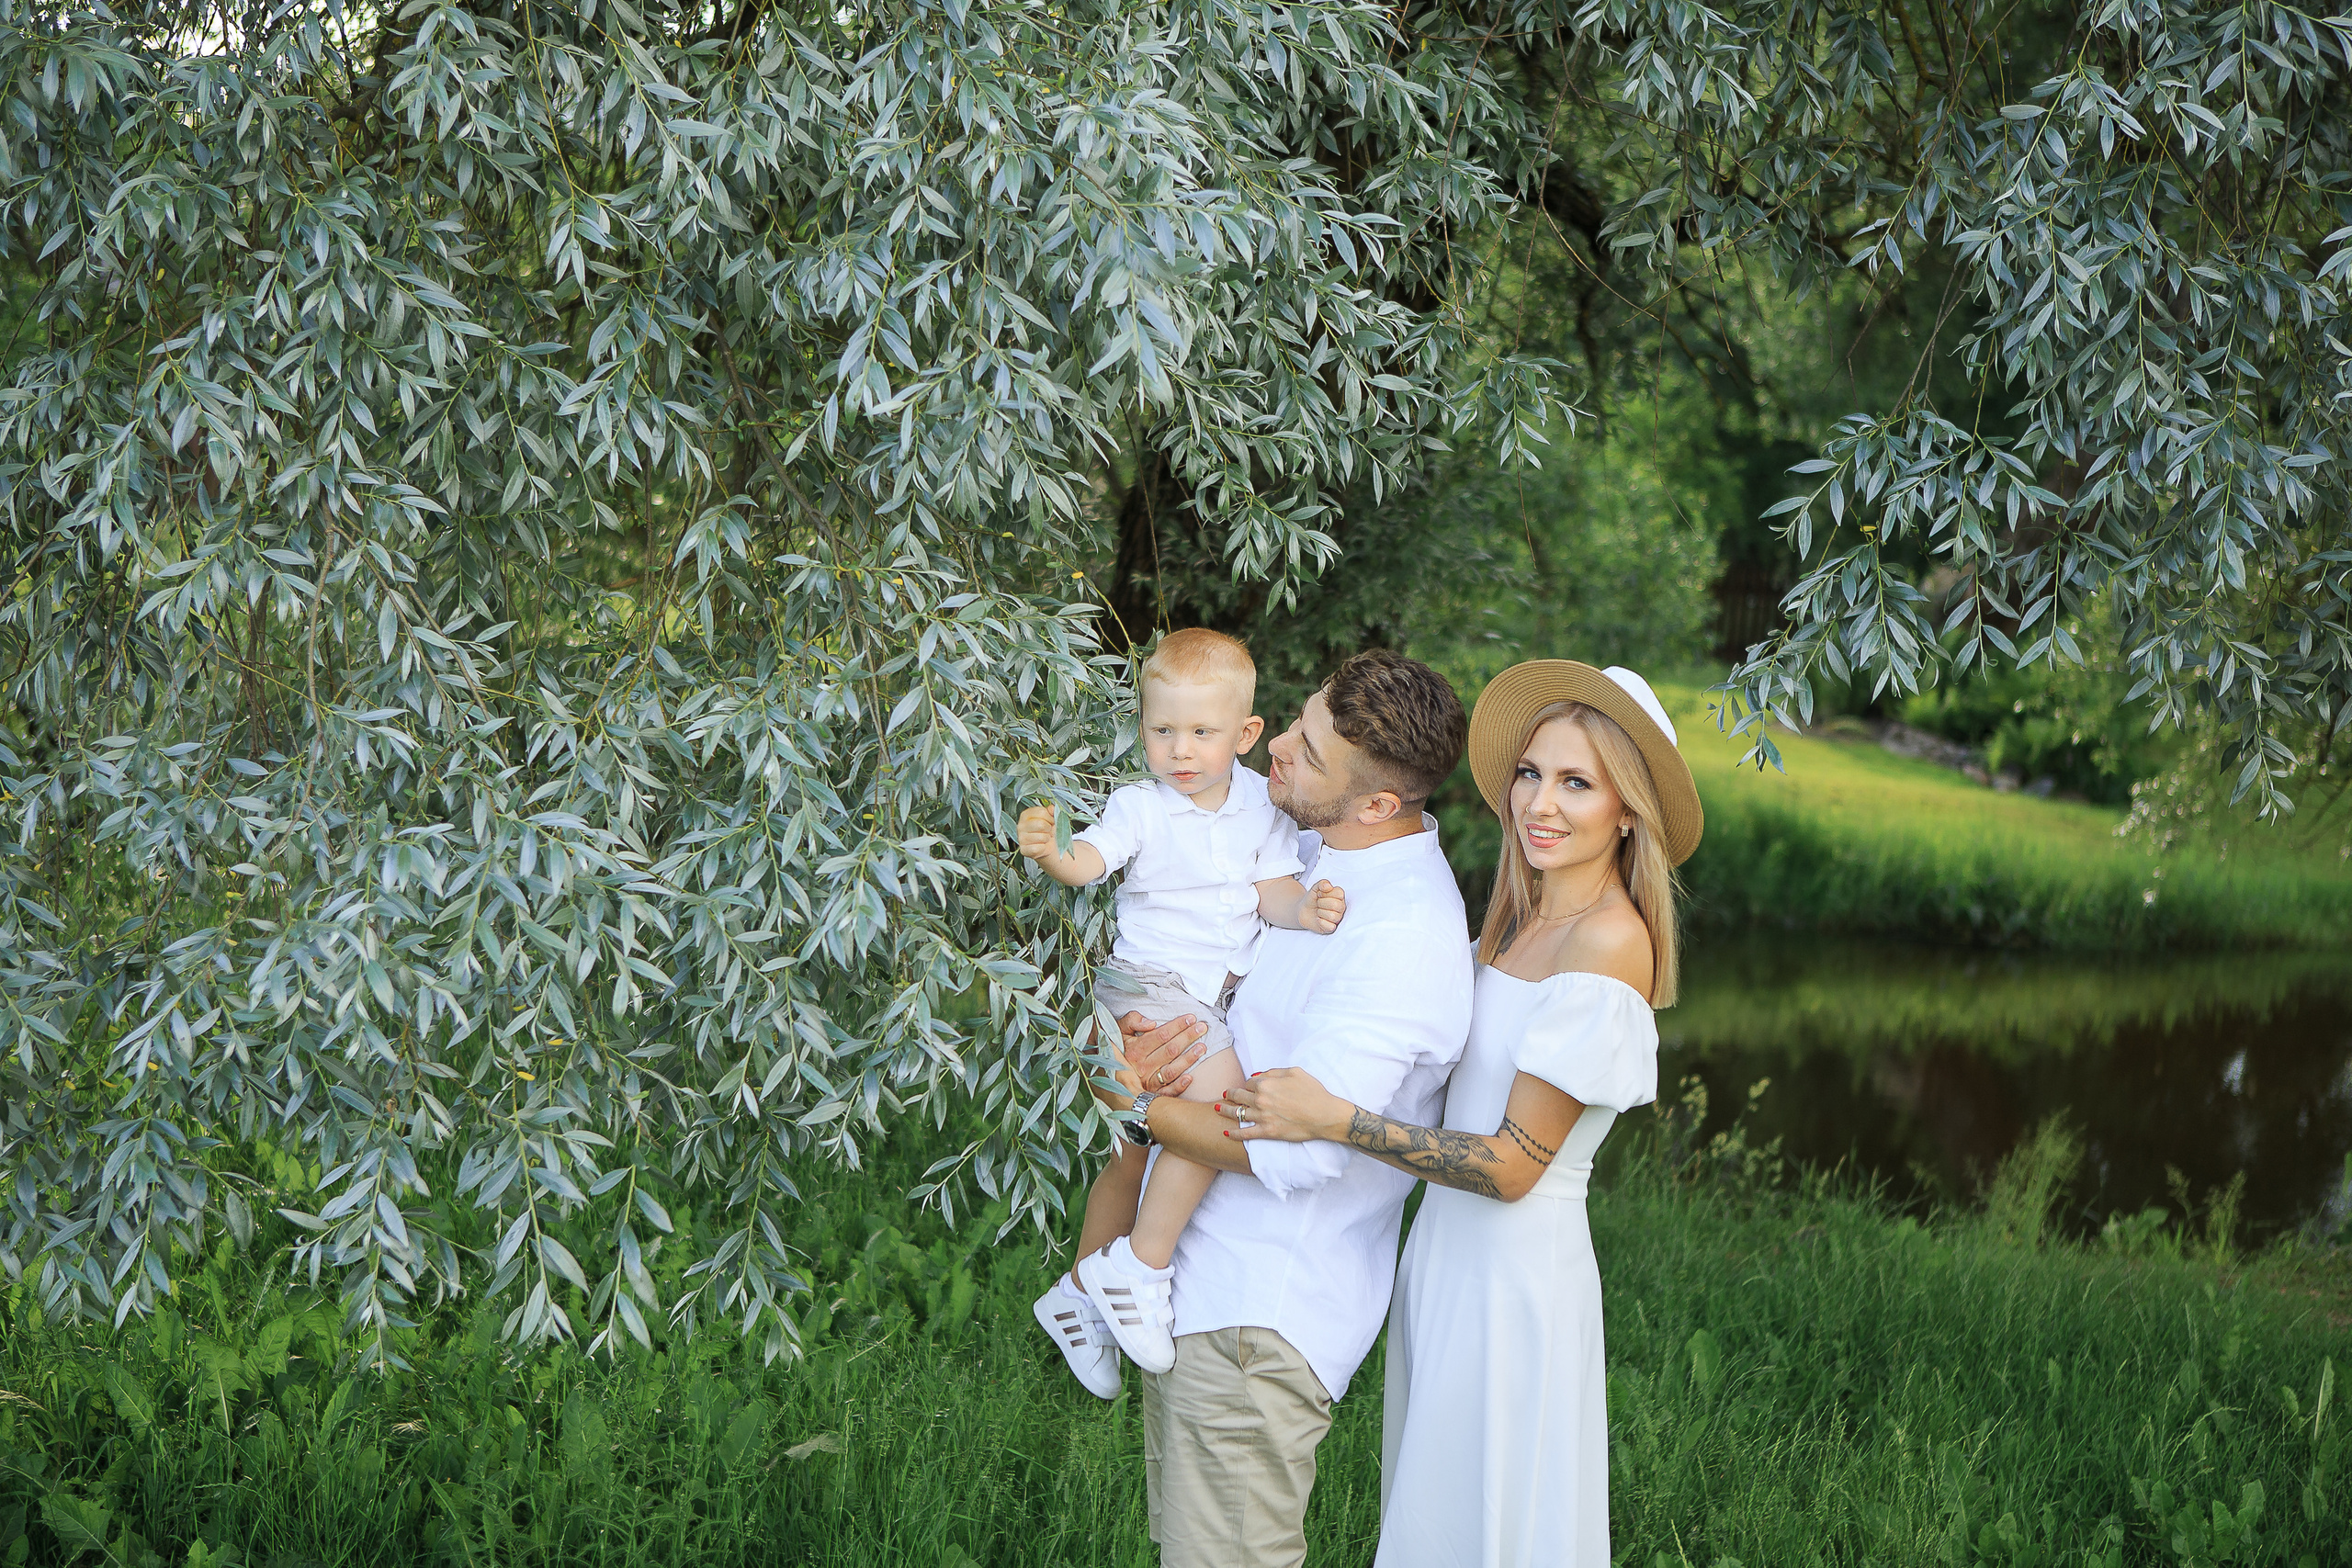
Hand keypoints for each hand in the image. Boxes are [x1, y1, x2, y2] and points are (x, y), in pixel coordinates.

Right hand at [1017, 803, 1060, 862]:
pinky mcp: (1023, 849)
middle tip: (1048, 831)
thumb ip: (1051, 812)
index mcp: (1025, 815)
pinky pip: (1038, 848)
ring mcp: (1021, 838)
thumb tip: (1051, 808)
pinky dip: (1043, 848)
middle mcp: (1021, 825)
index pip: (1041, 812)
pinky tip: (1041, 846)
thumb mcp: (1049, 819)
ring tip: (1045, 838)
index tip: (1051, 821)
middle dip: (1049, 828)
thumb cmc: (1046, 831)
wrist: (1045, 846)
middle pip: (1041, 824)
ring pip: (1041, 837)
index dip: (1050, 817)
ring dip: (1047, 838)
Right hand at [1118, 1011, 1208, 1099]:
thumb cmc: (1117, 1050)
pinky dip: (1179, 1086)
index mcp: (1135, 1049)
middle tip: (1202, 1028)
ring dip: (1189, 1059)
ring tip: (1202, 1047)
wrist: (1107, 1074)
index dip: (1177, 1026)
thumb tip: (1150, 1023)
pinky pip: (1167, 1092)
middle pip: (1170, 1050)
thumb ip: (1131, 1021)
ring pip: (1171, 1070)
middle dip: (1188, 1037)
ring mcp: (1147, 1081)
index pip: (1161, 1035)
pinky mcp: (1151, 1094)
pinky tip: (1190, 1078)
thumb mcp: (1118, 1031)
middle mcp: (1142, 1066)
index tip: (1191, 1018)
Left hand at [1218, 1067, 1350, 1142]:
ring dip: (1225, 1111)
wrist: (1324, 1115)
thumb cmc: (1313, 1092)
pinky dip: (1234, 1133)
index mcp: (1266, 1084)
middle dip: (1230, 1094)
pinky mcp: (1267, 1132)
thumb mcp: (1295, 1072)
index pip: (1249, 1082)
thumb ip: (1273, 1072)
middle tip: (1225, 1095)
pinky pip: (1245, 1134)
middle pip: (1238, 1096)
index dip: (1248, 1084)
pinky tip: (1226, 1132)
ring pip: (1237, 1113)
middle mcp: (1260, 1100)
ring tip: (1218, 1109)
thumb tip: (1257, 1074)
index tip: (1248, 1087)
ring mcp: (1262, 1117)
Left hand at [1299, 879, 1345, 934]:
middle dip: (1322, 903)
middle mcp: (1341, 907)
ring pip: (1333, 916)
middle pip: (1336, 905)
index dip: (1326, 893)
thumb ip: (1321, 884)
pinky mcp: (1331, 928)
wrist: (1303, 910)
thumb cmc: (1312, 899)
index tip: (1319, 895)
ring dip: (1321, 913)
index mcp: (1339, 896)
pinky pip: (1330, 927)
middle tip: (1318, 903)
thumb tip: (1328, 886)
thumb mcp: (1315, 888)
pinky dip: (1321, 922)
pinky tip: (1318, 919)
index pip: (1339, 893)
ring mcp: (1337, 918)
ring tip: (1318, 911)